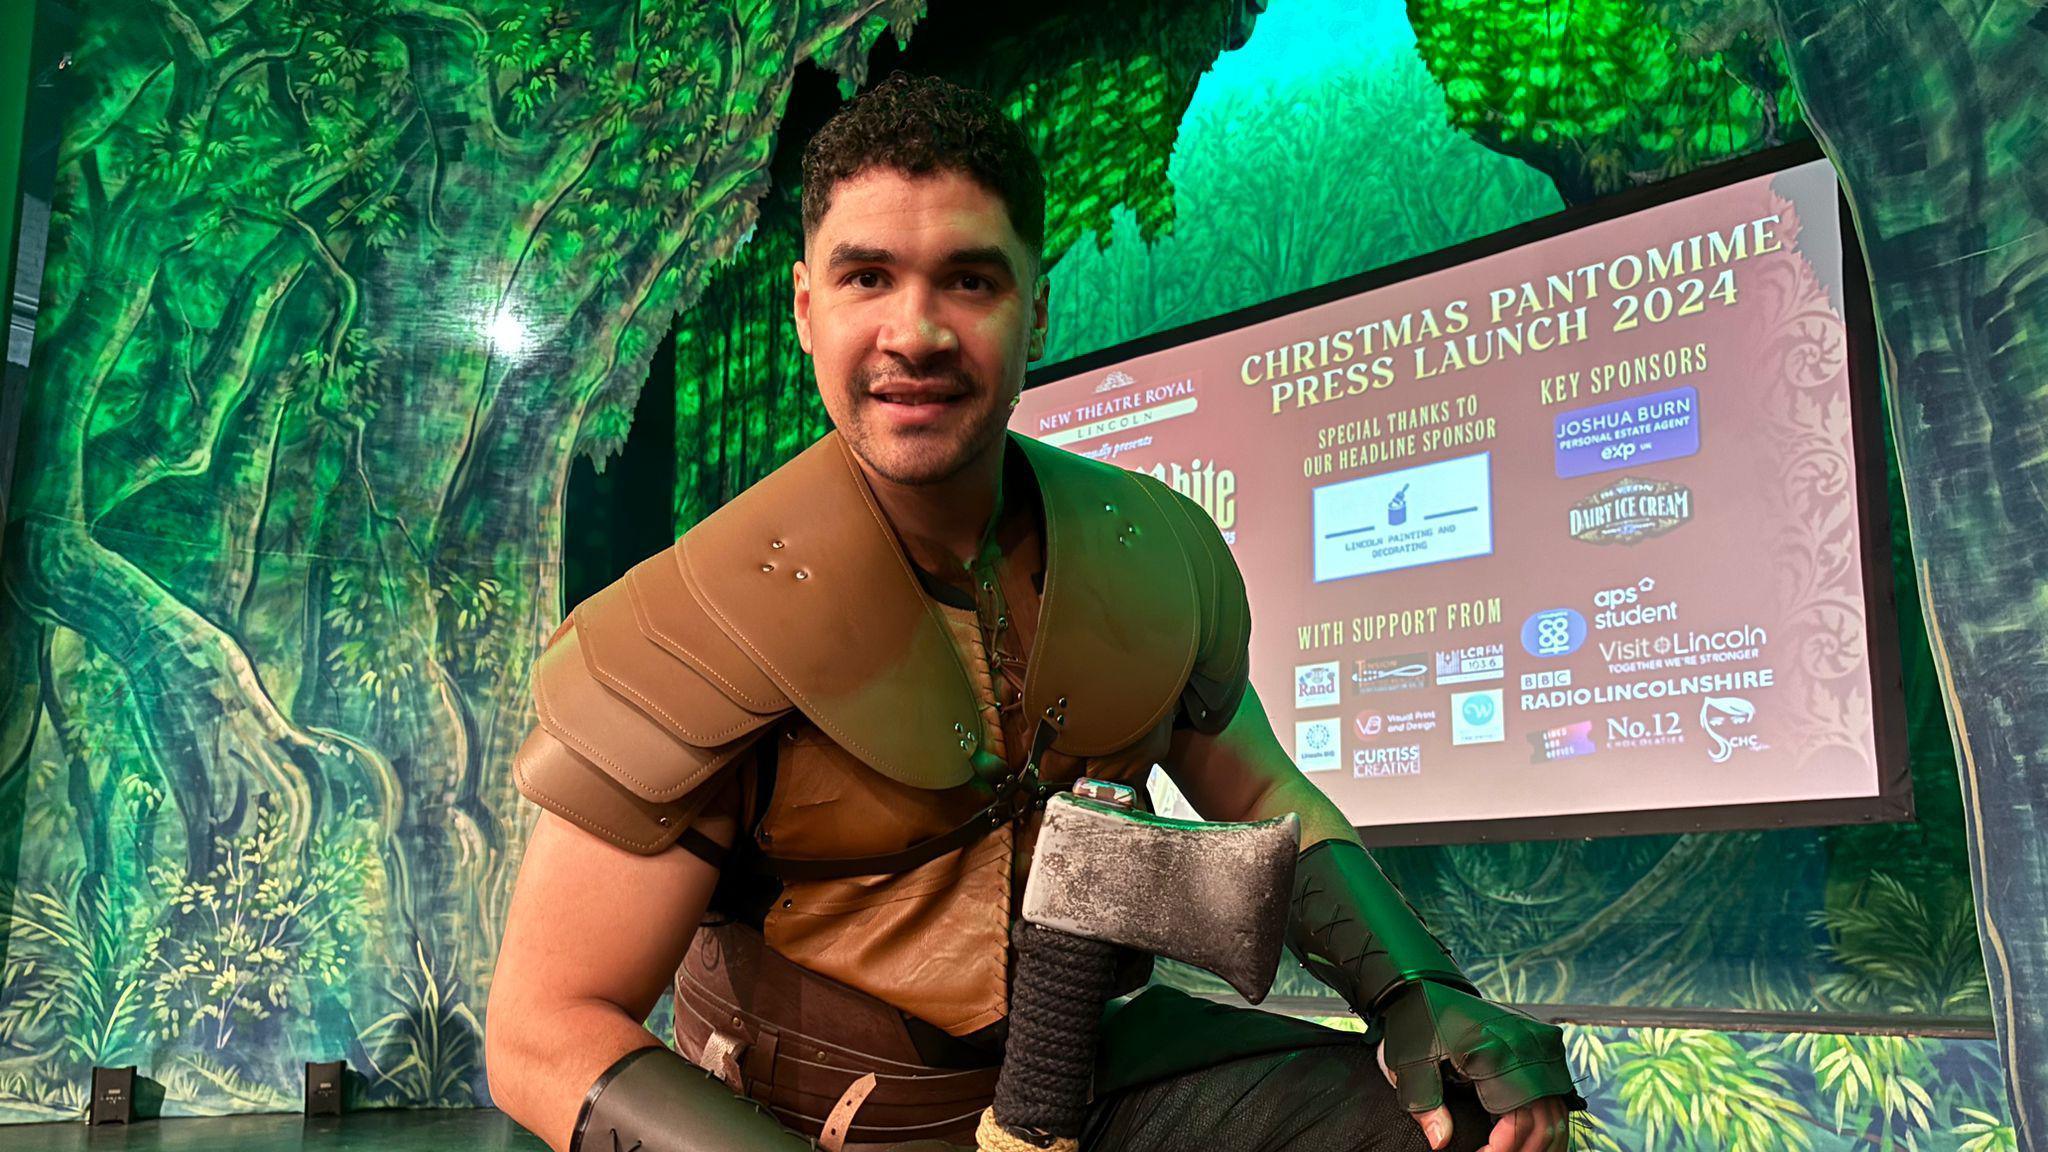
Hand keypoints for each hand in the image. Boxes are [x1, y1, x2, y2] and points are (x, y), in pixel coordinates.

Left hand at [1379, 1040, 1570, 1151]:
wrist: (1426, 987)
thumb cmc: (1417, 1024)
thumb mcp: (1409, 1064)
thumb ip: (1425, 1105)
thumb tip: (1441, 1142)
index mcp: (1494, 1051)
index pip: (1519, 1118)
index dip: (1504, 1148)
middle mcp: (1526, 1046)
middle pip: (1546, 1121)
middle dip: (1524, 1151)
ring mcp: (1538, 1044)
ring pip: (1558, 1113)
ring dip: (1541, 1143)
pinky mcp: (1541, 1044)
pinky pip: (1558, 1096)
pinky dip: (1548, 1125)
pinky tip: (1530, 1141)